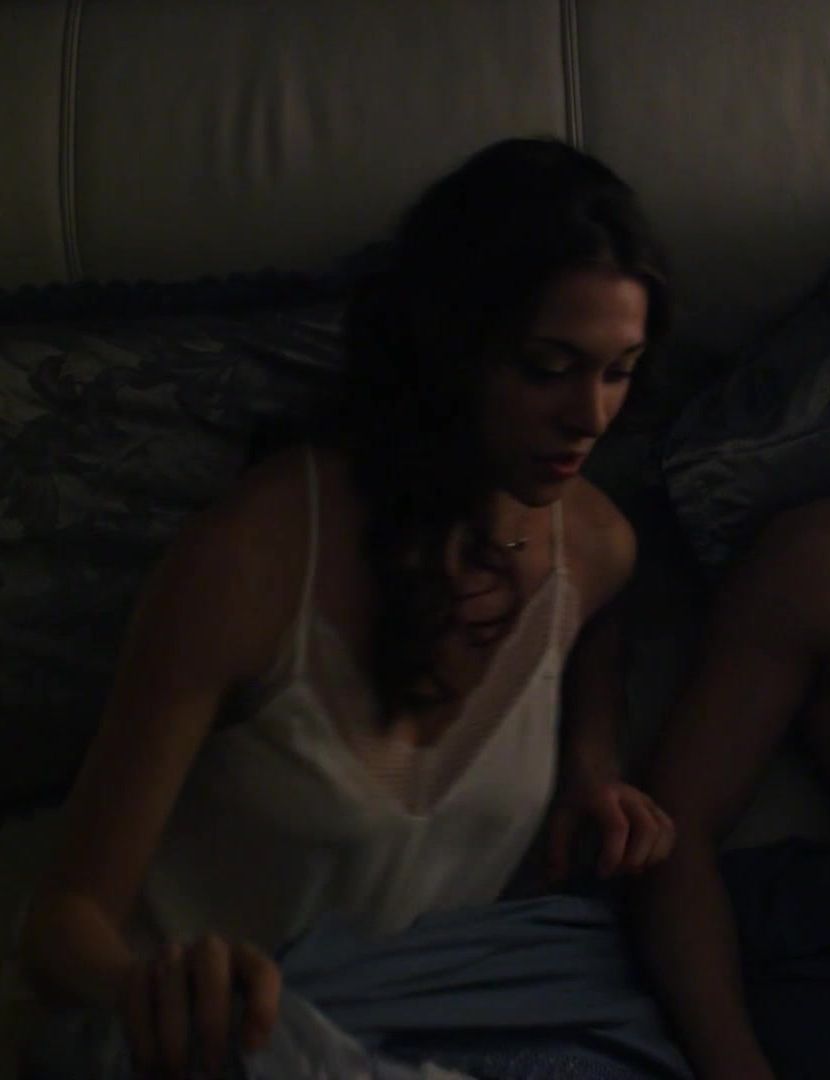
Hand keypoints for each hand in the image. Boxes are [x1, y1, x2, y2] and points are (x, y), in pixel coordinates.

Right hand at [120, 934, 280, 1078]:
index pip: (262, 970)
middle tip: (211, 1066)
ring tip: (178, 1075)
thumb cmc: (215, 1017)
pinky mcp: (137, 972)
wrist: (167, 998)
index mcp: (244, 959)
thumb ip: (245, 1033)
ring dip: (174, 1035)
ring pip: (170, 977)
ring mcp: (171, 955)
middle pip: (211, 958)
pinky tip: (150, 1067)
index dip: (262, 1004)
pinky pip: (136, 995)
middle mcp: (209, 949)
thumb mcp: (237, 1022)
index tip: (252, 1047)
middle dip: (212, 1017)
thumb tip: (246, 1058)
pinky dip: (143, 1037)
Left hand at [547, 777, 674, 881]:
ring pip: (664, 830)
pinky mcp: (655, 807)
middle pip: (647, 828)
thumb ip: (557, 849)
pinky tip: (644, 860)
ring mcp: (645, 800)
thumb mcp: (559, 820)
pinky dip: (662, 850)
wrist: (589, 773)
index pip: (618, 827)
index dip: (613, 855)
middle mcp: (628, 795)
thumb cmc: (575, 801)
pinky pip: (669, 830)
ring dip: (652, 856)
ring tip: (631, 867)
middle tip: (619, 871)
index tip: (601, 872)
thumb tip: (557, 879)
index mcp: (602, 796)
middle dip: (636, 857)